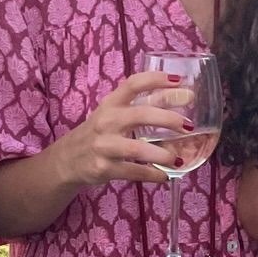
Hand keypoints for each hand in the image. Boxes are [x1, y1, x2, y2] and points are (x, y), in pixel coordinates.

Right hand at [53, 70, 192, 186]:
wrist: (68, 158)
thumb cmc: (99, 132)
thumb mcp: (112, 114)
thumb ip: (139, 106)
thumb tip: (181, 97)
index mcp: (110, 103)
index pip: (133, 84)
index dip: (156, 79)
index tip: (179, 80)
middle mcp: (106, 121)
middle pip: (140, 115)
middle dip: (168, 119)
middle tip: (189, 126)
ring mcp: (104, 146)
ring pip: (136, 149)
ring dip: (161, 155)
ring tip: (178, 159)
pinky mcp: (103, 168)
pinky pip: (133, 172)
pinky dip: (152, 175)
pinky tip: (165, 176)